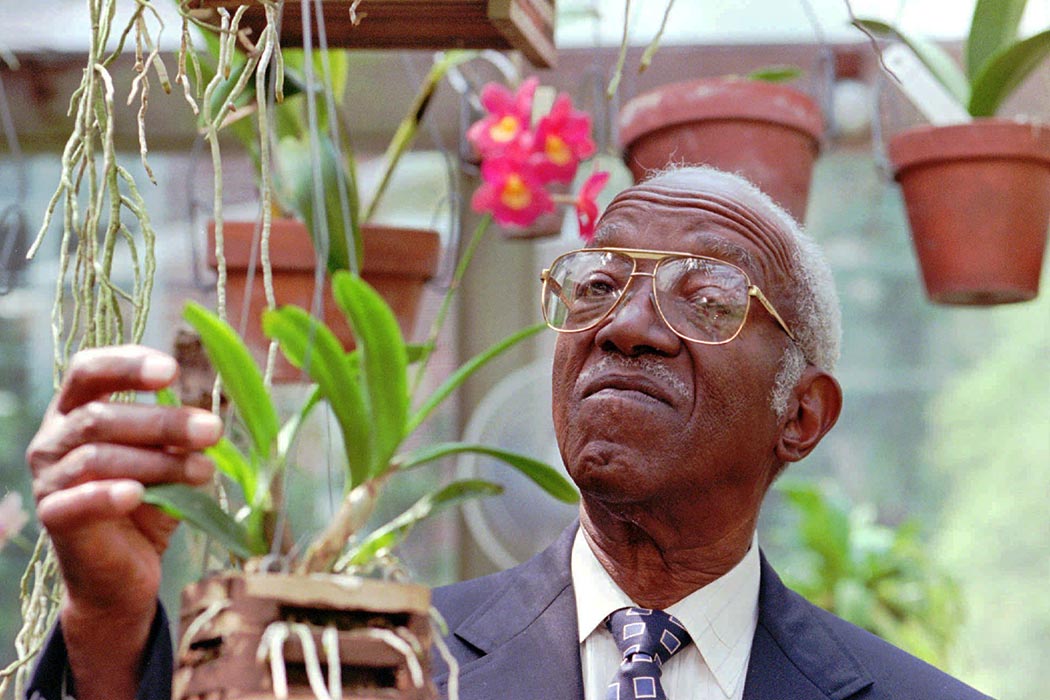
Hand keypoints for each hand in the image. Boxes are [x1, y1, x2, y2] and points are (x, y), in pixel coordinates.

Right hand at [25, 345, 221, 699]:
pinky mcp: (53, 519)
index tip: (171, 370)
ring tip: (203, 472)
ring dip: (157, 462)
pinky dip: (107, 495)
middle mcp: (53, 439)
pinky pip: (75, 502)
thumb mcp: (166, 462)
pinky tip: (137, 495)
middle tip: (213, 430)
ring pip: (98, 457)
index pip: (88, 371)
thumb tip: (208, 424)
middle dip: (164, 422)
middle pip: (102, 417)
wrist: (123, 573)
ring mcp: (48, 480)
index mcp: (77, 411)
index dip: (127, 364)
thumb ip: (176, 440)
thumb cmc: (146, 503)